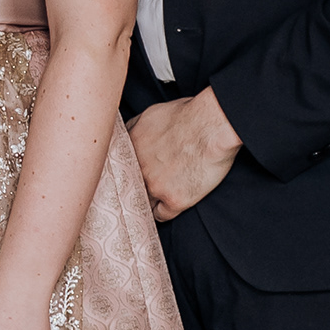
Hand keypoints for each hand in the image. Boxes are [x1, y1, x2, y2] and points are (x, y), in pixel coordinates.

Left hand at [130, 90, 242, 221]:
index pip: (118, 168)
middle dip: (134, 189)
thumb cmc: (189, 115)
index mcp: (131, 148)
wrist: (212, 126)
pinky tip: (166, 207)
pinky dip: (163, 212)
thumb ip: (135, 127)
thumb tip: (129, 133)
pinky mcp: (175, 200)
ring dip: (147, 202)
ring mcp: (155, 186)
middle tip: (140, 191)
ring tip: (153, 201)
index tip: (129, 177)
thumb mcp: (151, 114)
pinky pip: (161, 215)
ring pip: (142, 203)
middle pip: (128, 187)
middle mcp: (138, 169)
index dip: (124, 174)